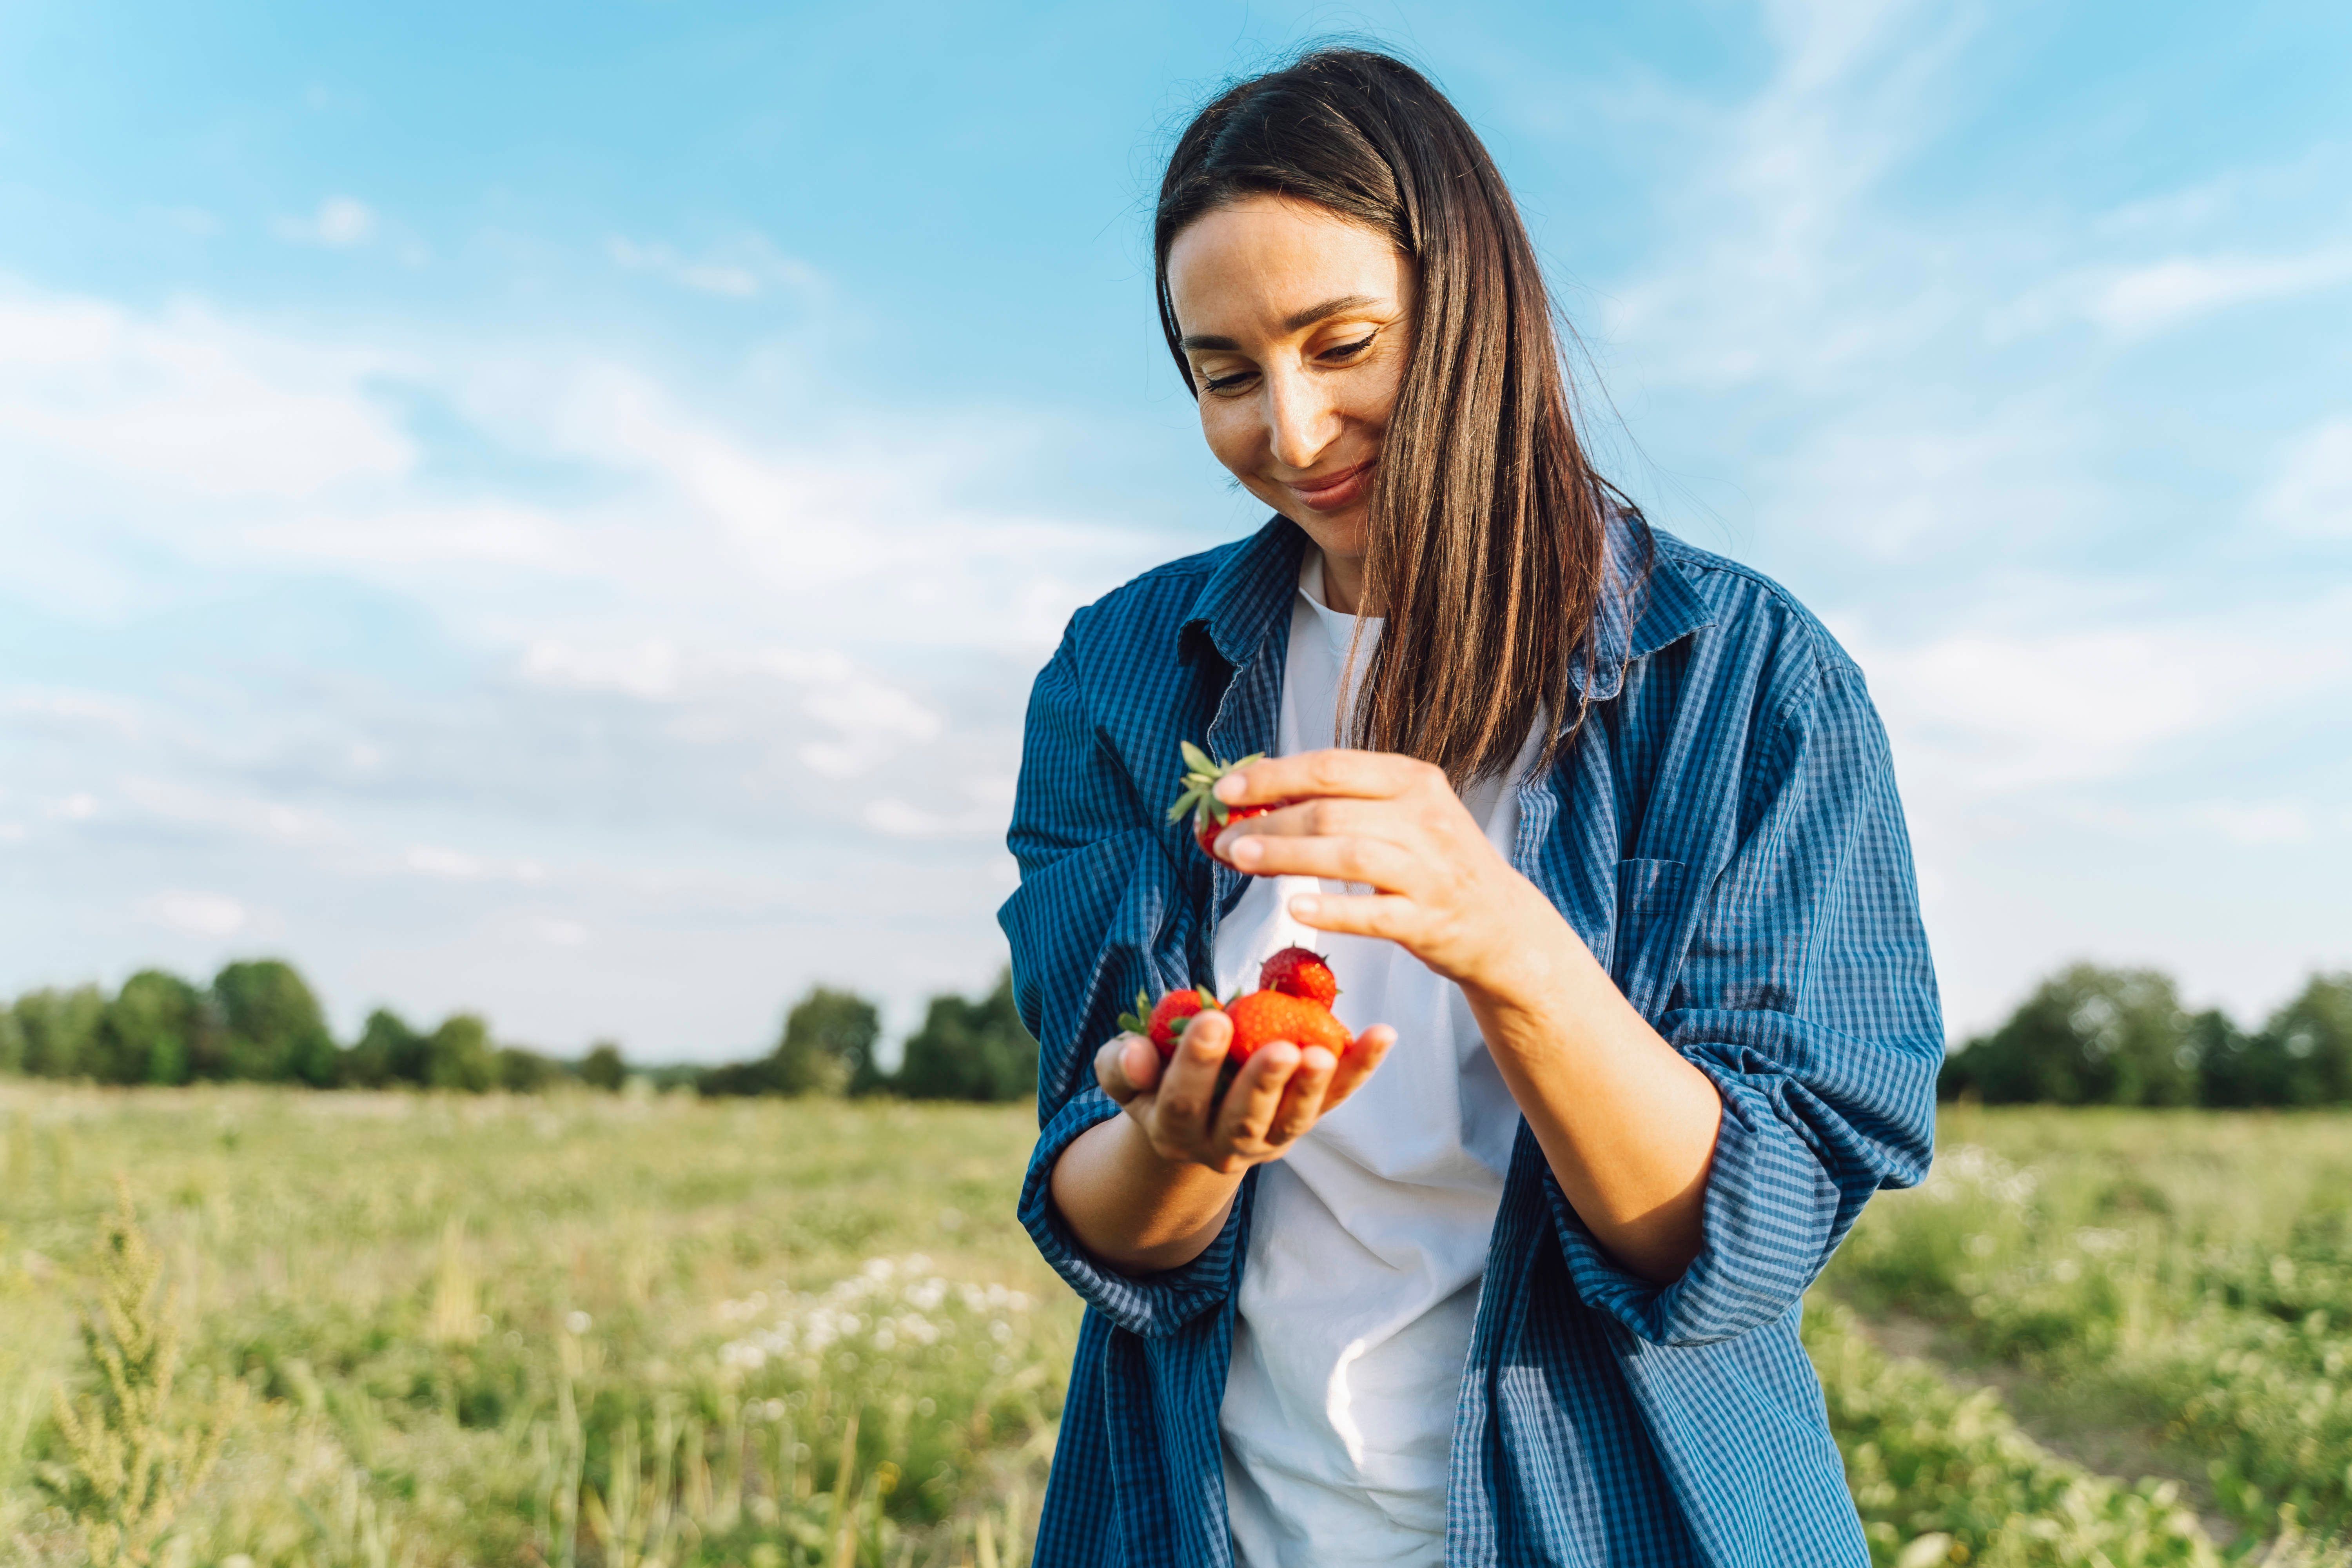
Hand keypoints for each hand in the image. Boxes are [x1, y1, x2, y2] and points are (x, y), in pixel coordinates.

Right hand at [1093, 1007, 1392, 1176]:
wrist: (1194, 1128)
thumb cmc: (1156, 1084)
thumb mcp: (1129, 1078)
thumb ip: (1122, 1067)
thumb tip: (1134, 1053)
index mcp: (1172, 1129)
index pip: (1181, 1102)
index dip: (1195, 1064)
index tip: (1212, 1019)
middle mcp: (1222, 1145)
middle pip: (1243, 1120)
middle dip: (1262, 1083)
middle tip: (1281, 1047)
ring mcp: (1269, 1140)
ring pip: (1293, 1119)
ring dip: (1312, 1087)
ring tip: (1324, 1052)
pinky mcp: (1303, 1124)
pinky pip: (1335, 1099)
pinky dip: (1360, 1068)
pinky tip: (1383, 1034)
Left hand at [1211, 749, 1567, 997]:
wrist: (1501, 924)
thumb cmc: (1433, 865)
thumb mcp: (1402, 817)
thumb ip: (1343, 803)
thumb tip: (1258, 798)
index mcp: (1412, 779)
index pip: (1330, 767)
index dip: (1271, 776)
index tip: (1224, 790)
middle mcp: (1425, 817)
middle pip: (1330, 811)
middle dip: (1266, 822)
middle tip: (1220, 837)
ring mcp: (1430, 869)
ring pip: (1347, 854)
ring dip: (1285, 856)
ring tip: (1237, 859)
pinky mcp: (1429, 919)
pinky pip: (1374, 913)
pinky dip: (1333, 909)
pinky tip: (1295, 908)